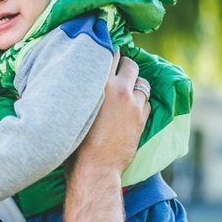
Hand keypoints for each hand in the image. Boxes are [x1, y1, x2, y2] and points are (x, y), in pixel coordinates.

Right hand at [75, 52, 150, 176]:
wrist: (94, 167)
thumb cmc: (75, 141)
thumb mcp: (75, 109)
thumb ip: (82, 91)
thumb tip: (82, 81)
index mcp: (98, 83)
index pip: (109, 55)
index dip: (109, 54)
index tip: (107, 55)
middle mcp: (119, 89)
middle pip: (130, 64)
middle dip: (126, 67)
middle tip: (120, 73)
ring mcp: (133, 104)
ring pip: (143, 83)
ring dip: (136, 85)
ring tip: (128, 92)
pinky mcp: (142, 119)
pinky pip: (147, 102)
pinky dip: (141, 103)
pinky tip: (131, 110)